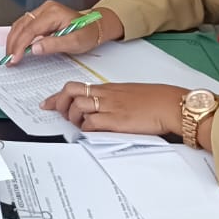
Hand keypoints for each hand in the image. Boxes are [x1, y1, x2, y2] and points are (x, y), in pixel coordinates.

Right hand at [2, 2, 125, 64]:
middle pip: (22, 25)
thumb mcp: (75, 42)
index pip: (30, 29)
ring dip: (13, 40)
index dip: (20, 45)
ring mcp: (42, 10)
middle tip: (9, 59)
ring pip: (20, 24)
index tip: (15, 58)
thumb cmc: (88, 33)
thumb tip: (34, 48)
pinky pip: (24, 25)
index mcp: (53, 12)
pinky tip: (17, 47)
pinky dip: (18, 36)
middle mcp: (45, 8)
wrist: (95, 27)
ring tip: (11, 55)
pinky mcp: (40, 16)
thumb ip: (54, 45)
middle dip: (13, 43)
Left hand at [40, 82, 184, 135]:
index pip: (76, 87)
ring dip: (73, 118)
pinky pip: (91, 123)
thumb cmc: (156, 100)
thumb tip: (101, 108)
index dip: (57, 96)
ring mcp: (110, 107)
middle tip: (58, 114)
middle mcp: (106, 95)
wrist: (171, 104)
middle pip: (70, 92)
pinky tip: (92, 132)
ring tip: (80, 125)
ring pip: (77, 107)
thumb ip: (113, 98)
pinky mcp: (116, 120)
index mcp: (108, 88)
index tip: (47, 103)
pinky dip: (86, 129)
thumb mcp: (129, 94)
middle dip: (58, 103)